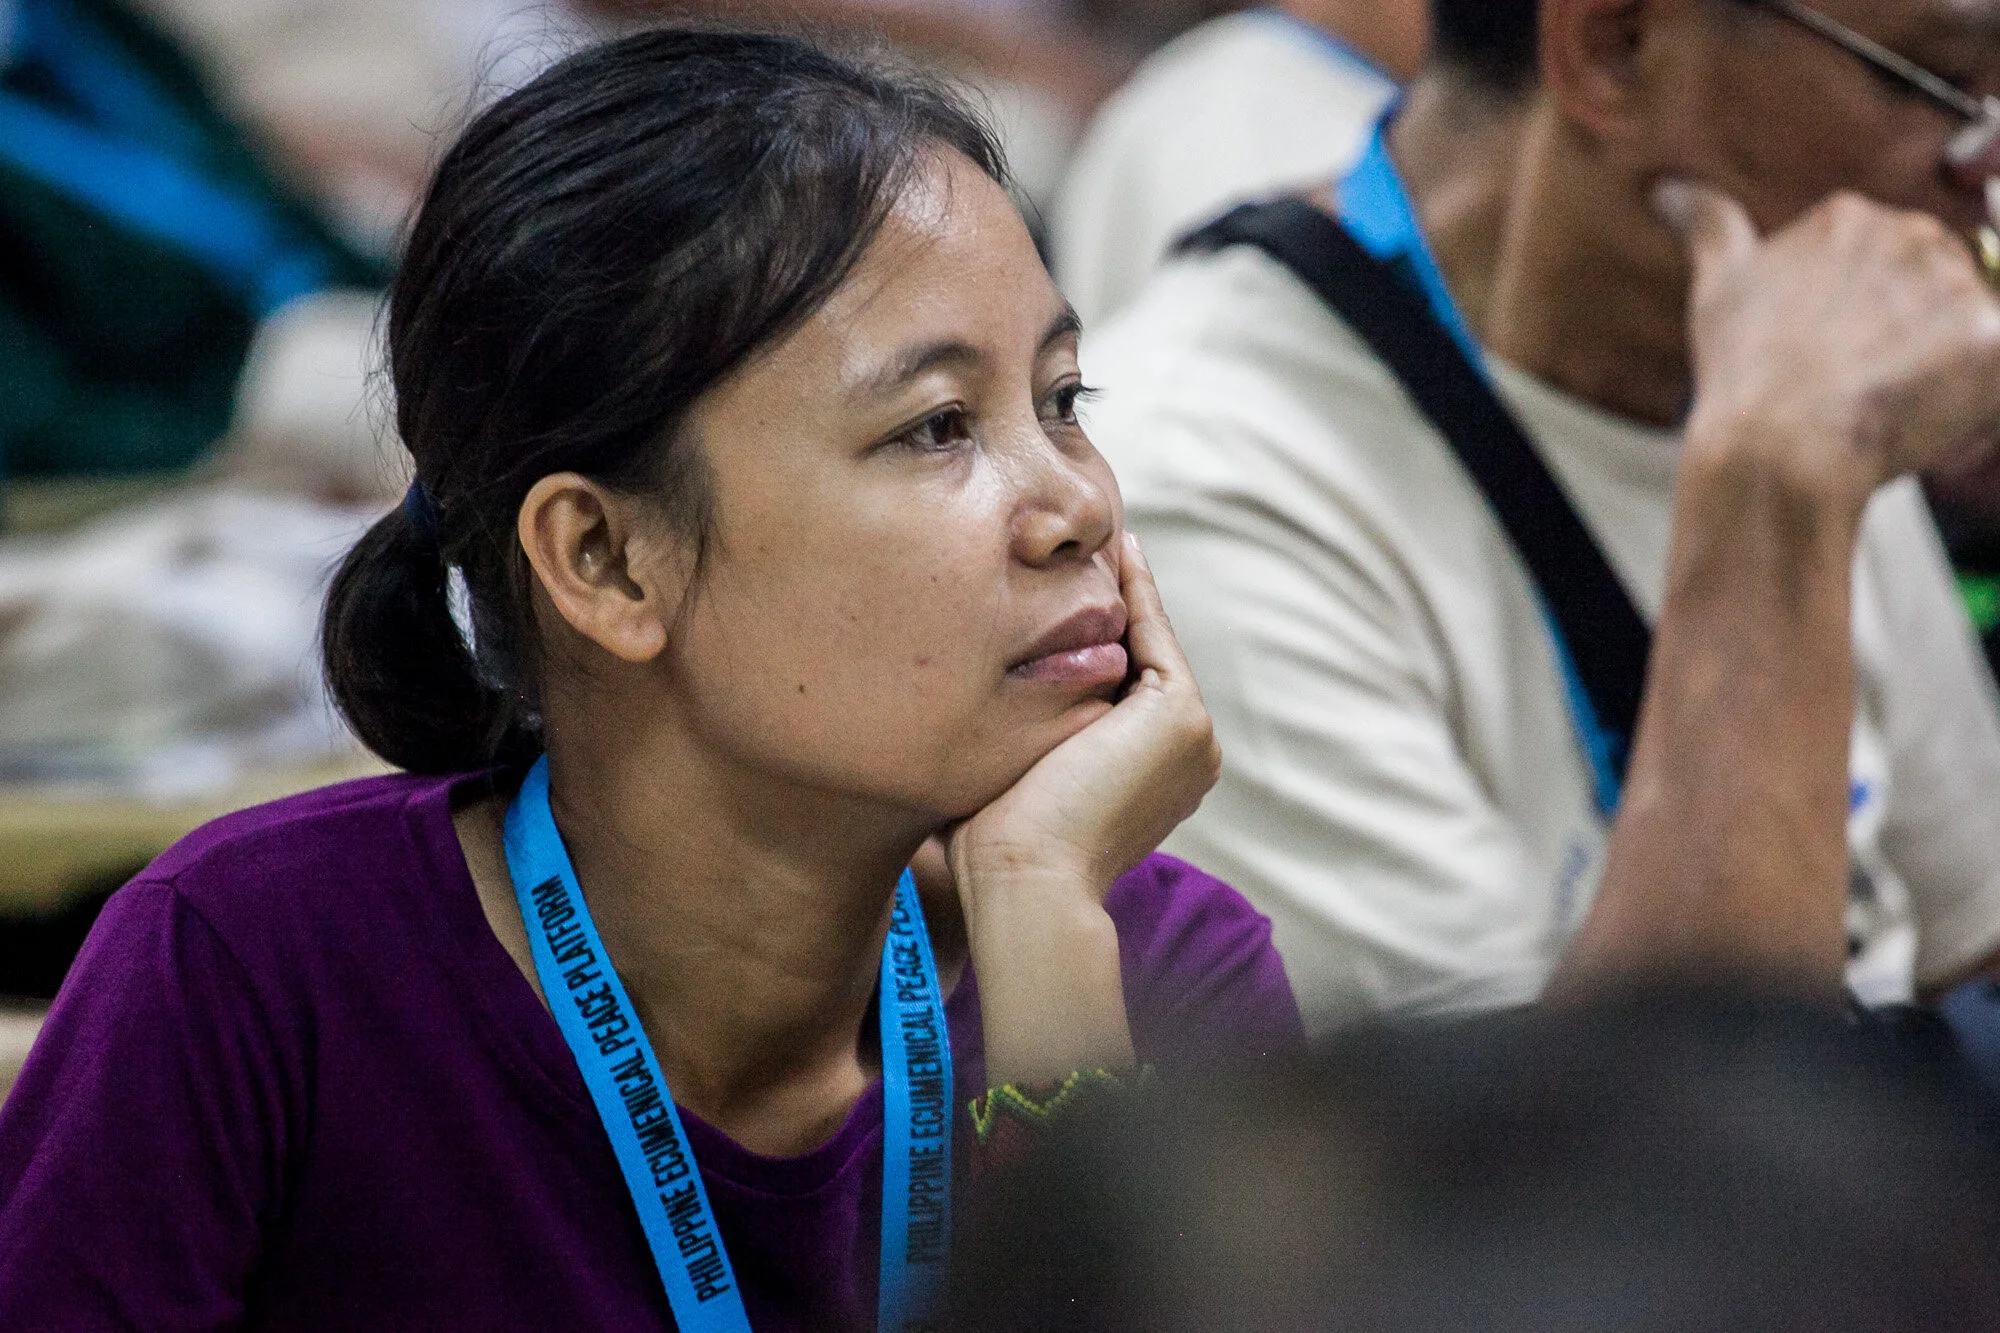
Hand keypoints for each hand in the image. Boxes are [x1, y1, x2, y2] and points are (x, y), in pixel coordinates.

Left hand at [946, 530, 1219, 908]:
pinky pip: (1152, 633)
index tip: (1061, 593)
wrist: (1024, 884)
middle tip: (1084, 545)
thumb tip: (954, 702)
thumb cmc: (995, 848)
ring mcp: (1191, 736)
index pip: (1124, 689)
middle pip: (1142, 659)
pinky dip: (1134, 590)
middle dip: (1114, 605)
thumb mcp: (1011, 778)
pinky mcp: (1179, 716)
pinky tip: (1115, 548)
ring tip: (1099, 535)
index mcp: (1154, 777)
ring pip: (1150, 642)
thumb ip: (1014, 735)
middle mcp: (1185, 757)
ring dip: (1125, 588)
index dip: (1095, 640)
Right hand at [1657, 179, 1999, 501]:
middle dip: (1903, 333)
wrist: (1778, 448)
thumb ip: (1708, 225)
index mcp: (1846, 218)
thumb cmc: (1744, 374)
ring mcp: (1955, 284)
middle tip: (1857, 380)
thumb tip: (1668, 189)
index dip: (1854, 314)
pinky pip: (1991, 369)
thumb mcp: (1717, 288)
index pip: (1874, 259)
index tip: (1829, 349)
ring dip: (1935, 365)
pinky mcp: (1992, 338)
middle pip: (1927, 285)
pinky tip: (1917, 414)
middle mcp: (1909, 234)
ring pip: (1962, 328)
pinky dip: (1966, 397)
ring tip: (1884, 401)